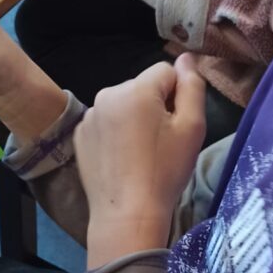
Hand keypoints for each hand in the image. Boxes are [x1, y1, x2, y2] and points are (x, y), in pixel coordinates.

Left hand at [75, 54, 205, 266]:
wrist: (128, 214)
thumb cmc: (165, 171)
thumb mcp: (192, 127)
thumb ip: (192, 86)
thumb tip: (186, 58)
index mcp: (136, 89)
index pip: (166, 72)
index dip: (178, 96)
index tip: (177, 125)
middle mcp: (108, 94)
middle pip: (143, 87)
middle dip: (154, 105)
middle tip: (162, 142)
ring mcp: (90, 115)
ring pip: (124, 104)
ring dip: (135, 118)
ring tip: (141, 152)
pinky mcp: (80, 134)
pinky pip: (106, 121)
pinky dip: (116, 133)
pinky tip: (123, 158)